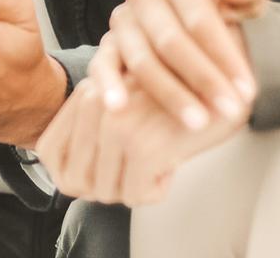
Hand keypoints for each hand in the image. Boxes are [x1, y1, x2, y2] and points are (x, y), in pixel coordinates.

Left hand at [36, 79, 241, 205]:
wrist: (229, 84)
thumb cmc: (181, 97)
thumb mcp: (126, 103)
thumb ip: (94, 127)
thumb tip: (70, 180)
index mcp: (87, 91)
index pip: (50, 153)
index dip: (77, 172)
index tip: (108, 168)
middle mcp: (94, 103)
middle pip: (77, 180)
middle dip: (110, 185)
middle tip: (140, 169)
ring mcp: (116, 125)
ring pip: (105, 191)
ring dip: (134, 187)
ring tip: (157, 161)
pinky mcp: (141, 147)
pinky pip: (134, 196)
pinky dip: (155, 190)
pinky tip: (172, 164)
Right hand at [90, 0, 270, 129]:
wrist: (200, 33)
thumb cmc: (228, 15)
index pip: (199, 17)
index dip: (224, 54)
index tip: (247, 90)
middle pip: (170, 40)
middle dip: (203, 78)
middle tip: (231, 111)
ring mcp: (122, 20)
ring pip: (141, 59)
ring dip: (170, 93)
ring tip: (197, 121)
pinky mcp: (106, 46)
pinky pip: (102, 65)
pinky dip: (108, 85)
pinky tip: (118, 107)